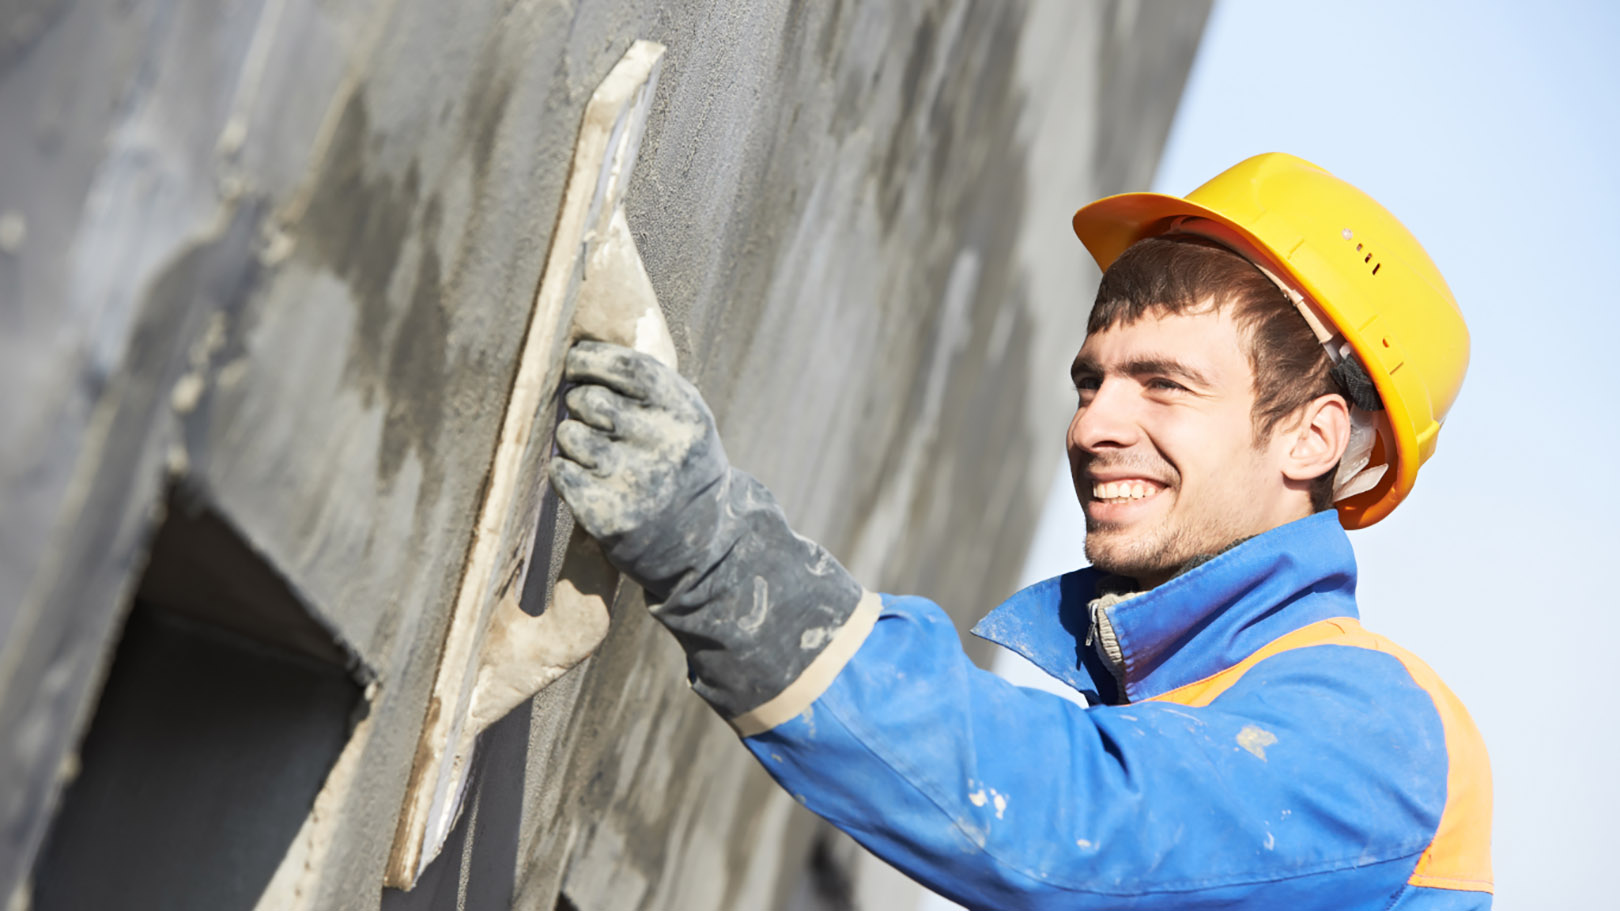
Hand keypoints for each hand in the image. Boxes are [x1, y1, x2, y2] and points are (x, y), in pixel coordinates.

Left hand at [547, 339, 863, 720]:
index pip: (625, 367)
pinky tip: (587, 479)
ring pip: (570, 435)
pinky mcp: (609, 516)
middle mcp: (665, 445)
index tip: (576, 363)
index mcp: (687, 413)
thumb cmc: (685, 469)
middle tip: (593, 418)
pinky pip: (561, 472)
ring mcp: (636, 483)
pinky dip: (565, 471)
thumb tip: (578, 354)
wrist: (708, 546)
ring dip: (572, 439)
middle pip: (588, 400)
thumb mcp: (688, 421)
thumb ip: (648, 386)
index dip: (590, 359)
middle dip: (581, 404)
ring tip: (596, 453)